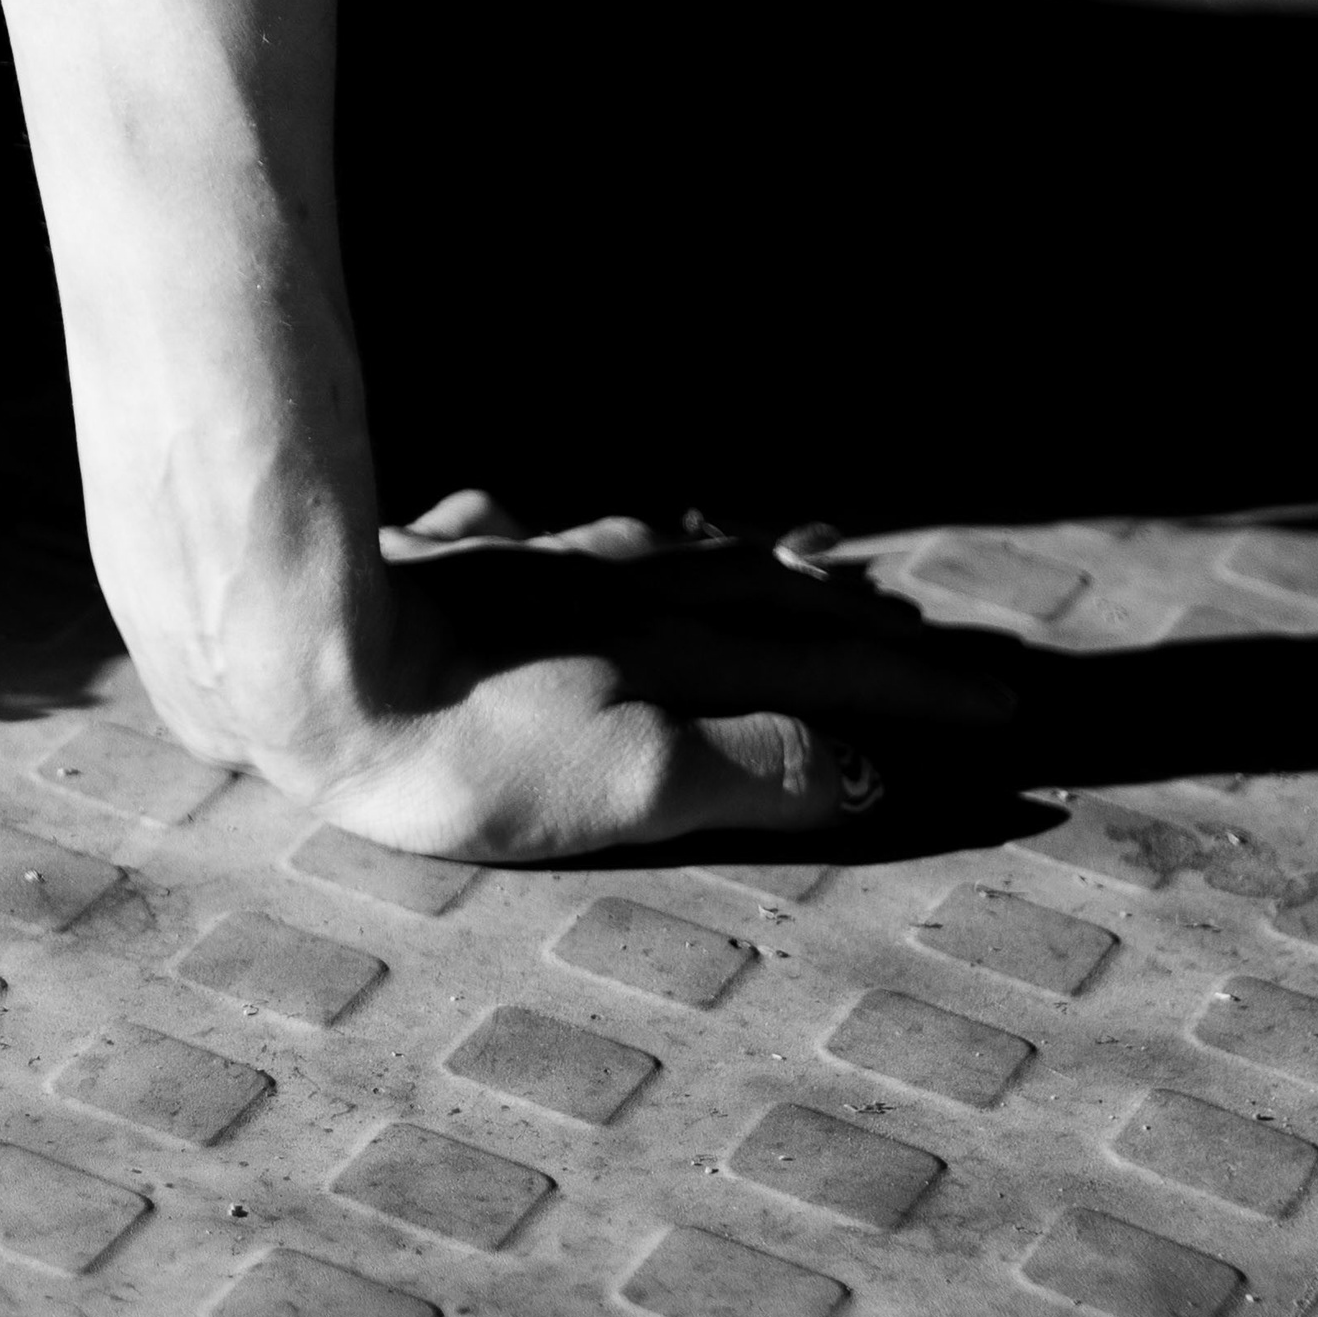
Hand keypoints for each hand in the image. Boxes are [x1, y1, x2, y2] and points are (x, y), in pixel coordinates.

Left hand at [267, 493, 1023, 861]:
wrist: (305, 659)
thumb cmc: (462, 749)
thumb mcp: (626, 786)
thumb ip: (750, 771)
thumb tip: (867, 765)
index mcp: (676, 658)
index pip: (832, 676)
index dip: (923, 696)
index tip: (1012, 703)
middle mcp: (622, 599)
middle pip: (772, 606)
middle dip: (869, 633)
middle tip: (950, 646)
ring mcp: (540, 571)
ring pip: (683, 562)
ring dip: (762, 576)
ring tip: (818, 575)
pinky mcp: (458, 561)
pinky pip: (575, 537)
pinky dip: (633, 540)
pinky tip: (625, 530)